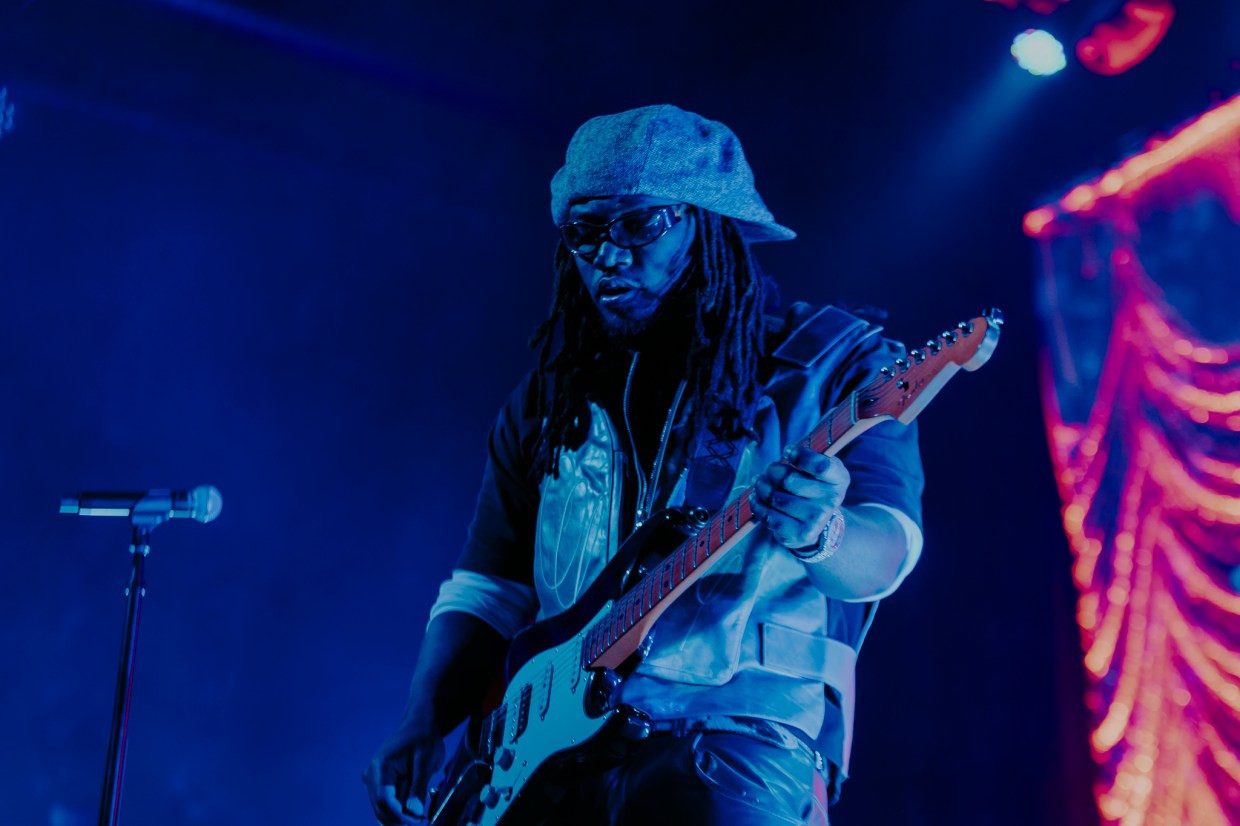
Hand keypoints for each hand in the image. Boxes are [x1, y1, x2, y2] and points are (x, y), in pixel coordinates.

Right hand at [363, 708, 444, 824]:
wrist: (421, 724)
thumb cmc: (423, 737)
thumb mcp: (425, 759)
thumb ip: (418, 785)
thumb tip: (413, 812)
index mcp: (380, 766)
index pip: (383, 798)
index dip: (399, 815)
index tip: (417, 821)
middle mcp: (373, 776)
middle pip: (381, 808)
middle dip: (400, 820)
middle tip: (422, 822)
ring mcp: (376, 782)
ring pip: (384, 810)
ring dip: (401, 818)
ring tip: (421, 819)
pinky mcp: (383, 786)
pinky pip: (390, 804)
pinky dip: (401, 812)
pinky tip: (415, 815)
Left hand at [752, 445, 848, 549]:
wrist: (817, 523)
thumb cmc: (813, 487)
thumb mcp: (820, 470)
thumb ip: (809, 458)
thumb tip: (787, 452)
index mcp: (839, 479)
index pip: (820, 466)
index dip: (800, 456)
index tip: (787, 451)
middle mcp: (831, 500)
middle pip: (789, 480)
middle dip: (772, 471)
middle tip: (770, 470)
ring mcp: (816, 519)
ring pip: (775, 498)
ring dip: (761, 487)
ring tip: (758, 482)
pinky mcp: (800, 534)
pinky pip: (770, 518)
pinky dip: (758, 505)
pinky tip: (755, 498)